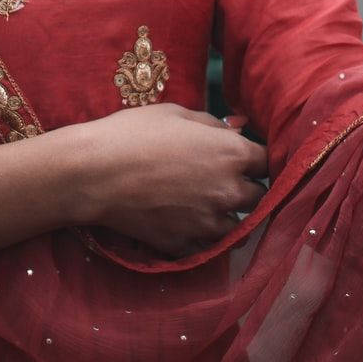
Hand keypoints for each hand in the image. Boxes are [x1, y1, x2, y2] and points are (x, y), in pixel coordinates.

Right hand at [75, 103, 267, 254]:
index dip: (256, 157)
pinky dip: (205, 237)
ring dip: (229, 215)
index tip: (244, 156)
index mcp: (231, 153)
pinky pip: (210, 247)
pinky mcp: (188, 246)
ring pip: (240, 226)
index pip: (267, 160)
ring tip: (206, 203)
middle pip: (259, 196)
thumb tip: (238, 126)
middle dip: (246, 187)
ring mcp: (209, 224)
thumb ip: (213, 123)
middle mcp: (229, 191)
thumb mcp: (176, 114)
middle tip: (223, 179)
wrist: (95, 173)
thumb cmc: (134, 133)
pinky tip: (189, 223)